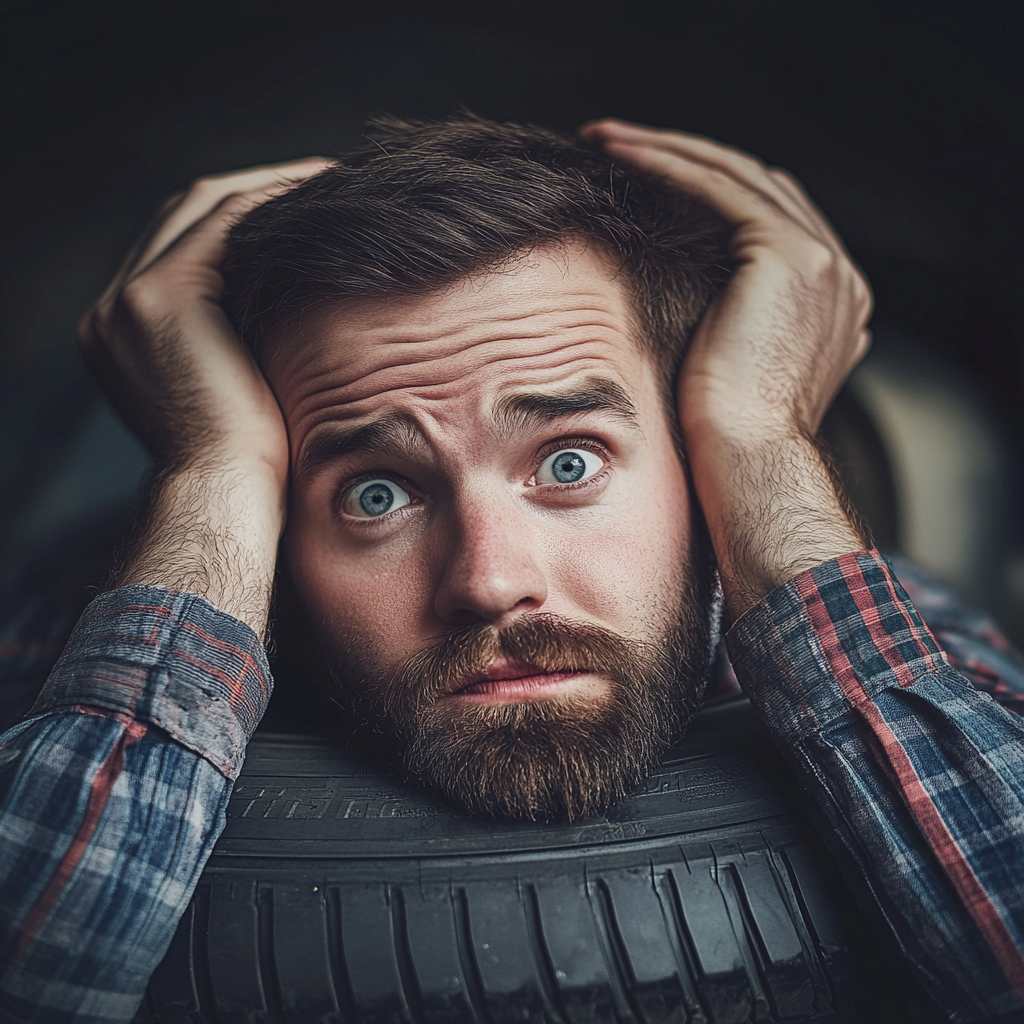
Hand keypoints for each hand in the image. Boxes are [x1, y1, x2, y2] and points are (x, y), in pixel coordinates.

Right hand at [78, 157, 331, 629]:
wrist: (227, 494)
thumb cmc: (251, 463)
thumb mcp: (237, 392)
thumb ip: (238, 347)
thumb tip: (290, 314)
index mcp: (125, 336)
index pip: (185, 247)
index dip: (245, 219)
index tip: (302, 211)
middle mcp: (113, 311)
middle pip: (188, 215)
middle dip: (257, 191)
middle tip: (322, 179)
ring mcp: (129, 300)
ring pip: (205, 207)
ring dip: (270, 186)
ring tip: (330, 178)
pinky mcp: (161, 296)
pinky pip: (224, 222)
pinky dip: (272, 201)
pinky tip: (321, 193)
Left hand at [580, 120, 870, 617]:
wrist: (746, 465)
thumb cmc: (723, 440)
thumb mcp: (727, 373)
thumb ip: (726, 333)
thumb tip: (674, 321)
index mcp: (830, 306)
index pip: (766, 220)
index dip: (704, 193)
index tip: (645, 185)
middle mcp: (838, 277)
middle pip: (756, 187)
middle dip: (684, 161)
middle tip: (618, 148)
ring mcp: (821, 262)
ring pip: (737, 176)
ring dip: (668, 150)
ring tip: (607, 140)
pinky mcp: (788, 255)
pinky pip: (720, 187)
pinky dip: (668, 164)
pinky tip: (621, 153)